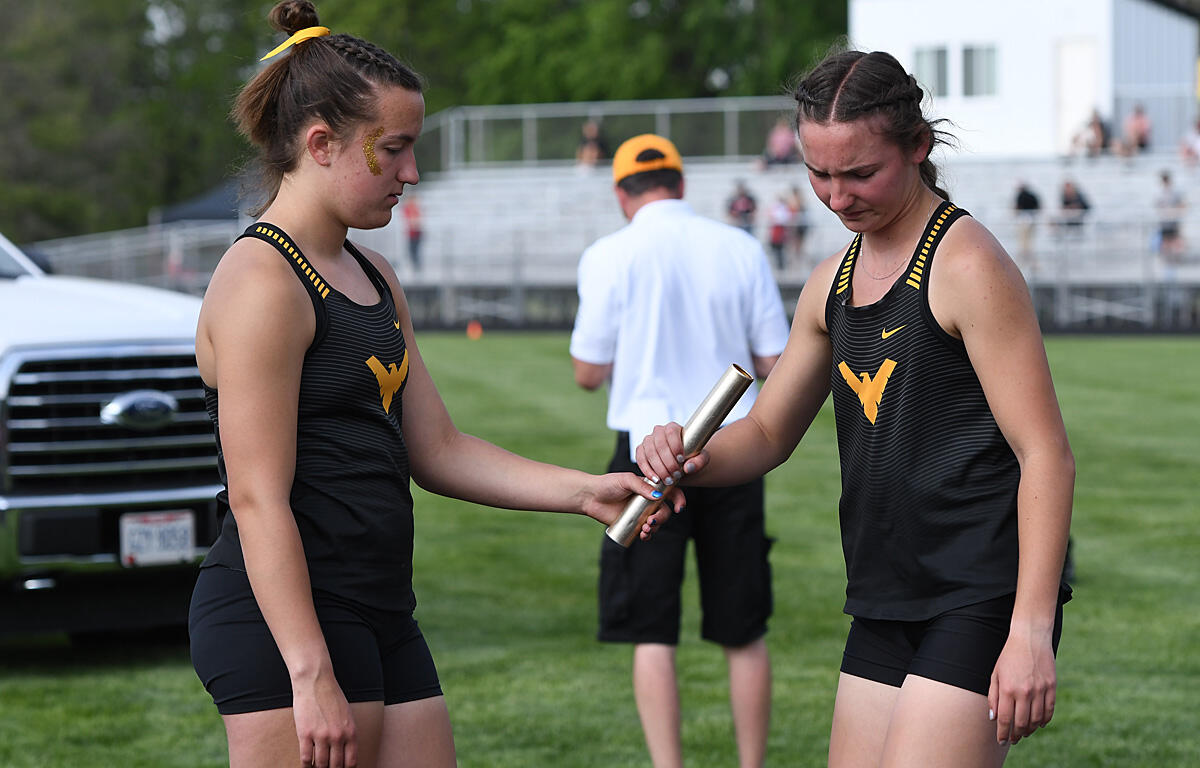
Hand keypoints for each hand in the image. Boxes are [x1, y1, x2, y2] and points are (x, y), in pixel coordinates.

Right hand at [292, 671, 357, 767]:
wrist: (316, 682)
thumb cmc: (332, 696)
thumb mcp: (348, 715)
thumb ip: (347, 734)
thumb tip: (345, 753)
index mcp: (351, 732)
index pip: (351, 762)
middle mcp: (338, 736)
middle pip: (335, 766)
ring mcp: (321, 736)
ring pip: (320, 765)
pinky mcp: (305, 734)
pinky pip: (305, 758)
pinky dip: (306, 765)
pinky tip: (306, 765)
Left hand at [581, 472, 683, 540]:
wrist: (591, 497)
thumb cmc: (608, 484)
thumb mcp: (625, 480)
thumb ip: (641, 486)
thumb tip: (658, 497)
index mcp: (650, 488)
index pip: (670, 493)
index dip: (678, 500)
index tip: (678, 508)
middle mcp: (648, 501)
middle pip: (664, 511)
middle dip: (661, 518)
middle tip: (651, 521)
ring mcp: (641, 513)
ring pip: (656, 523)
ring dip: (655, 528)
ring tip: (644, 529)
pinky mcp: (632, 524)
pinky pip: (645, 532)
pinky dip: (647, 536)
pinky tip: (643, 536)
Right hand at [634, 422, 709, 486]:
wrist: (681, 464)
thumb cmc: (692, 457)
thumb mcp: (701, 459)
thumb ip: (699, 462)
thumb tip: (689, 467)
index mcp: (673, 428)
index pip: (671, 432)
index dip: (675, 446)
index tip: (681, 460)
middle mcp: (659, 431)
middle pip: (660, 444)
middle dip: (668, 462)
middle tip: (676, 475)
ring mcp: (648, 440)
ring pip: (650, 453)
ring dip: (659, 468)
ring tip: (668, 480)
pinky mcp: (640, 450)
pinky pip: (640, 459)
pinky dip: (647, 471)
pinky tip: (656, 479)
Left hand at [988, 624, 1056, 744]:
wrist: (1030, 638)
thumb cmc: (1009, 656)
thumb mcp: (995, 674)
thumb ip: (993, 697)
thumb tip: (993, 718)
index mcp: (1008, 689)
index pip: (1005, 719)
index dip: (1003, 733)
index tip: (1001, 740)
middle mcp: (1024, 692)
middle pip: (1021, 723)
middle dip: (1016, 734)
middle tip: (1013, 739)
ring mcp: (1040, 690)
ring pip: (1036, 720)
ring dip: (1030, 729)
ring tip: (1024, 732)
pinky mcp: (1052, 687)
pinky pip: (1049, 710)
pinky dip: (1044, 720)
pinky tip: (1038, 724)